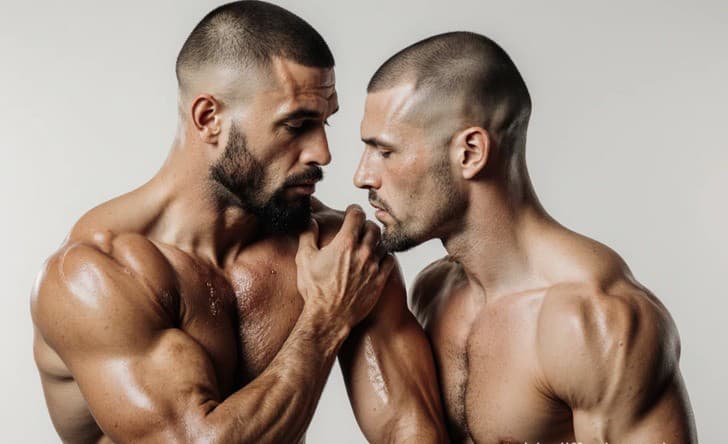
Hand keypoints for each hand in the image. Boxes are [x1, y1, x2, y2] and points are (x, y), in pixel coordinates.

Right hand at [295, 205, 394, 333]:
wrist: (329, 317)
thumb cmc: (315, 289)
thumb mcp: (304, 259)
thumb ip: (307, 236)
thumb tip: (311, 221)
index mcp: (345, 243)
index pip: (357, 215)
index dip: (354, 210)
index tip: (352, 212)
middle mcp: (362, 252)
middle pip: (373, 227)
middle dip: (366, 224)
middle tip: (360, 227)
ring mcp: (374, 266)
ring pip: (383, 242)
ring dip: (376, 240)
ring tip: (369, 242)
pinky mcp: (380, 280)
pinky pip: (390, 260)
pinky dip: (385, 255)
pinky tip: (378, 258)